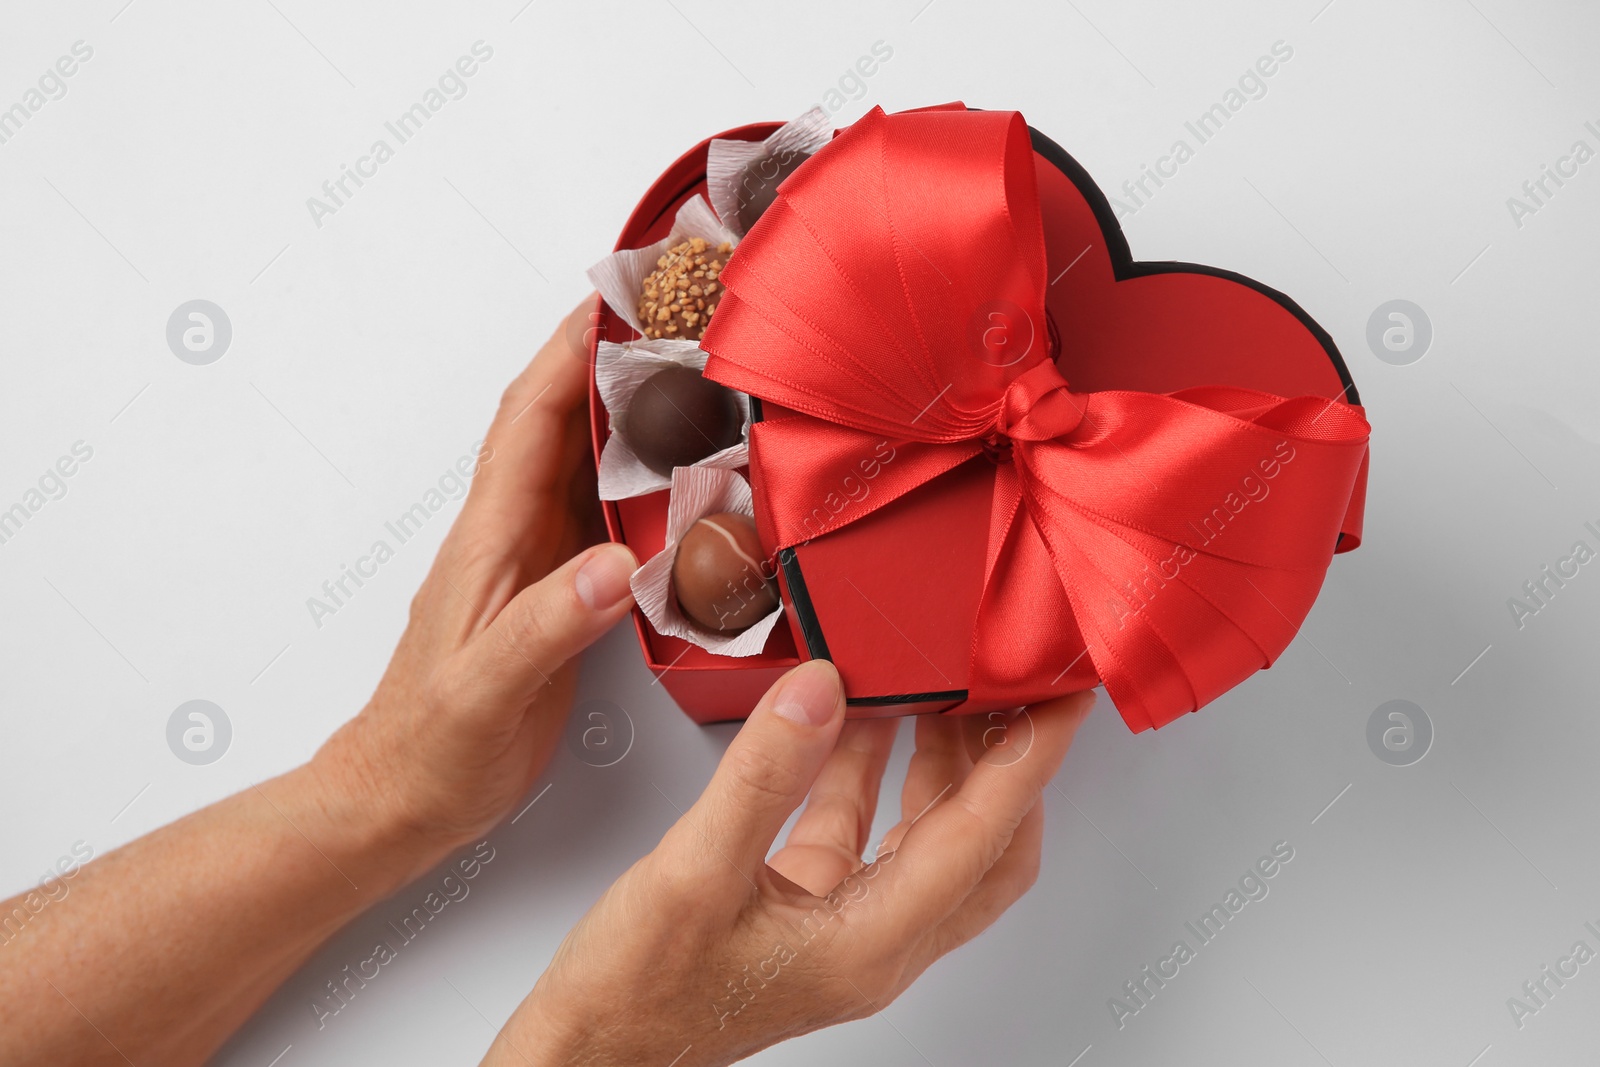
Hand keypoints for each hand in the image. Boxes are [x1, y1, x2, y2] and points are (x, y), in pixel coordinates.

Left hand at [313, 294, 636, 876]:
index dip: (571, 353)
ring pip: (583, 462)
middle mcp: (510, 535)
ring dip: (626, 412)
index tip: (618, 300)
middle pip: (561, 420)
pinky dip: (638, 480)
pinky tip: (678, 479)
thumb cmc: (431, 745)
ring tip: (687, 372)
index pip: (532, 420)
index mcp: (491, 538)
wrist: (403, 796)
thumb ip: (546, 626)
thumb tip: (610, 565)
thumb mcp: (485, 689)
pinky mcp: (555, 593)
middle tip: (669, 314)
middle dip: (608, 358)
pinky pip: (600, 514)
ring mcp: (532, 561)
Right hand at [489, 660, 1095, 1065]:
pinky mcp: (802, 911)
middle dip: (1005, 762)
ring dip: (940, 762)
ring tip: (940, 689)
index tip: (1063, 700)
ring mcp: (842, 927)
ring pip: (926, 836)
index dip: (1032, 760)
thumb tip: (821, 693)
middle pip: (981, 845)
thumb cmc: (637, 996)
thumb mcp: (694, 874)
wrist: (585, 1053)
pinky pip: (861, 830)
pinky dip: (869, 772)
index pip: (982, 835)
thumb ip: (764, 777)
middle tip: (1013, 689)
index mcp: (873, 941)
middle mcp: (876, 940)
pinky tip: (850, 722)